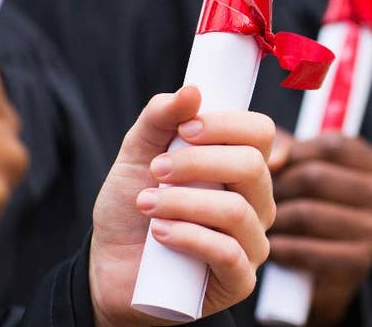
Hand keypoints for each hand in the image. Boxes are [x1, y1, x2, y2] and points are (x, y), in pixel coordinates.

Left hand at [89, 87, 275, 324]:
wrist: (110, 270)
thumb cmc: (132, 209)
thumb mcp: (137, 156)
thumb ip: (160, 119)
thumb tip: (192, 91)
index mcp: (241, 167)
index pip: (261, 132)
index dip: (227, 124)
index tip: (186, 128)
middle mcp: (256, 202)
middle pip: (253, 166)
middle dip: (197, 162)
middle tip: (156, 170)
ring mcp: (252, 243)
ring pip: (236, 211)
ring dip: (184, 202)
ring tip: (146, 204)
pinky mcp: (239, 281)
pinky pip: (228, 254)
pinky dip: (189, 237)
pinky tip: (160, 234)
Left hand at [269, 133, 371, 326]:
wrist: (326, 277)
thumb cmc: (316, 211)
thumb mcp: (311, 172)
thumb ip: (292, 151)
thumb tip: (274, 156)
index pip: (332, 145)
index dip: (293, 153)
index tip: (270, 166)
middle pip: (315, 177)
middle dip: (278, 187)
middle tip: (256, 199)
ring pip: (306, 213)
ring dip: (275, 220)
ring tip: (261, 223)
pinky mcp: (360, 264)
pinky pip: (305, 250)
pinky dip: (281, 248)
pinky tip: (273, 248)